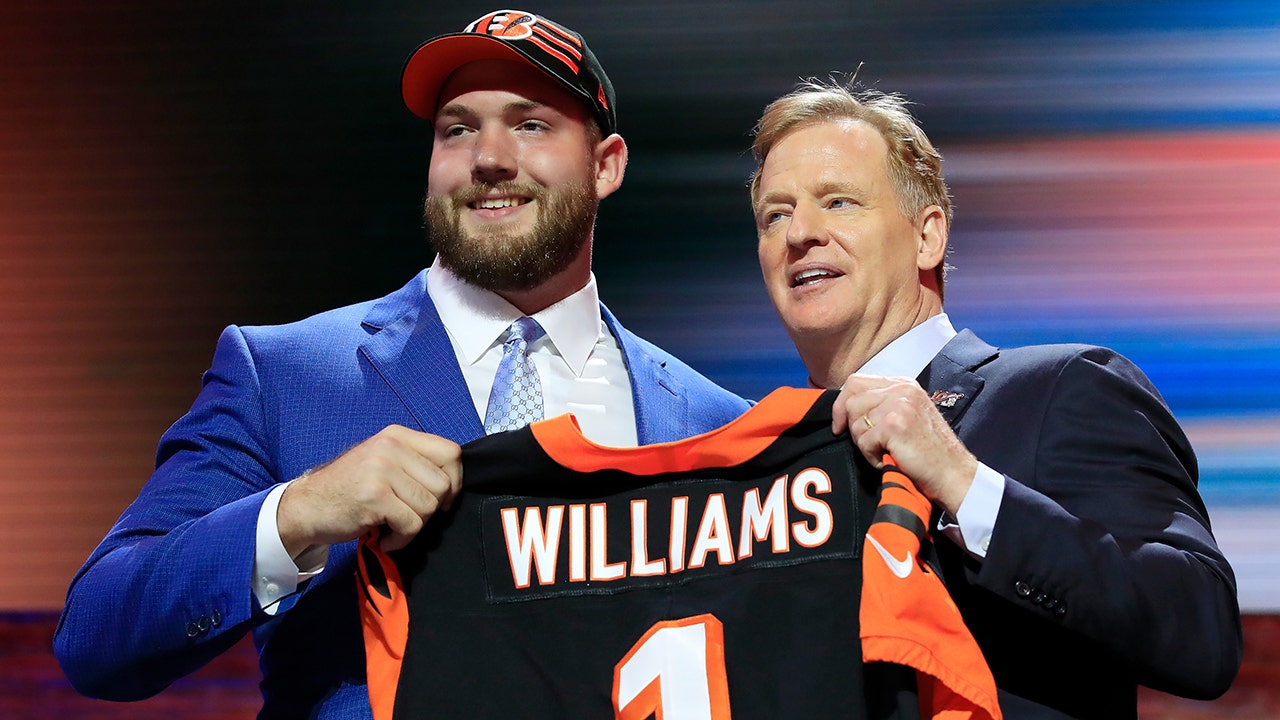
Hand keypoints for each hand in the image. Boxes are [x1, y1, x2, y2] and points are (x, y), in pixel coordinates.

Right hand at [277, 425, 462, 554]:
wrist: (306, 506)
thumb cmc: (349, 488)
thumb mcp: (383, 461)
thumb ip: (415, 463)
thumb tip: (454, 483)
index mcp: (398, 435)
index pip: (451, 452)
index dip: (454, 480)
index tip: (441, 499)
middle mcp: (391, 447)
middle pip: (444, 484)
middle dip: (431, 509)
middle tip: (407, 515)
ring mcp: (382, 470)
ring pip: (429, 506)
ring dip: (414, 526)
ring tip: (392, 525)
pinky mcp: (375, 496)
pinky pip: (411, 525)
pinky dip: (400, 539)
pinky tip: (384, 536)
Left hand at [831, 374, 976, 514]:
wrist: (953, 473)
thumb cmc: (929, 451)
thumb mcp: (907, 415)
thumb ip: (882, 404)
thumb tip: (845, 407)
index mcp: (903, 384)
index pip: (856, 382)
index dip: (841, 404)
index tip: (840, 425)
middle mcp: (902, 389)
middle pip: (851, 399)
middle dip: (850, 425)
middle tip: (867, 444)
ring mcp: (899, 405)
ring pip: (855, 422)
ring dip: (864, 444)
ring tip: (885, 452)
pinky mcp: (894, 424)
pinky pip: (863, 441)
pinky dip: (871, 456)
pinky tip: (889, 459)